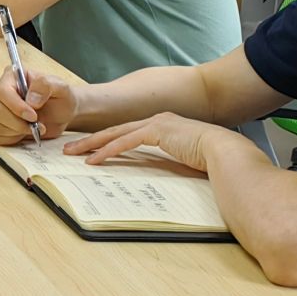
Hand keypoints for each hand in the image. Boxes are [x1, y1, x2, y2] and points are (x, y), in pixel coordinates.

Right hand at [0, 68, 78, 145]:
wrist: (61, 115)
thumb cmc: (59, 98)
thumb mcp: (61, 87)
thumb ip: (46, 86)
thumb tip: (31, 99)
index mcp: (12, 77)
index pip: (3, 91)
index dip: (16, 106)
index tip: (33, 116)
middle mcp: (0, 92)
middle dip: (19, 122)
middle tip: (37, 125)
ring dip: (18, 131)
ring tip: (33, 128)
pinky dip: (11, 139)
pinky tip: (23, 133)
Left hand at [66, 112, 217, 173]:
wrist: (226, 152)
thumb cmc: (211, 160)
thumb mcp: (183, 160)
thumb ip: (168, 161)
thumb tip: (157, 174)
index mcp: (163, 126)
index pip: (127, 133)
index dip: (106, 141)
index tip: (89, 149)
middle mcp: (157, 121)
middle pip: (115, 130)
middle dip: (90, 140)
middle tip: (70, 149)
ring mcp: (157, 123)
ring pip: (115, 133)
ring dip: (92, 144)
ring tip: (74, 153)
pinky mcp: (157, 130)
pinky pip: (125, 142)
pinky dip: (108, 151)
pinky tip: (94, 160)